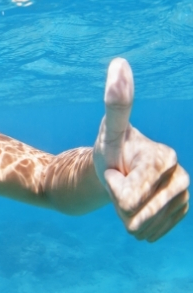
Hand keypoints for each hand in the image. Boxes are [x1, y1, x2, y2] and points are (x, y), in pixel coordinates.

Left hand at [93, 58, 188, 241]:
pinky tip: (135, 214)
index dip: (117, 188)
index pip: (133, 193)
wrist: (114, 172)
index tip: (115, 173)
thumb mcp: (108, 131)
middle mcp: (179, 174)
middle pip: (141, 211)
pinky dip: (142, 226)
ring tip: (124, 199)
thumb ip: (117, 104)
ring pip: (147, 223)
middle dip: (121, 205)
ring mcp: (183, 194)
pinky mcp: (181, 209)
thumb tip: (119, 62)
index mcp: (164, 157)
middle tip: (118, 187)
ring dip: (129, 217)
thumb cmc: (110, 150)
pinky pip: (157, 230)